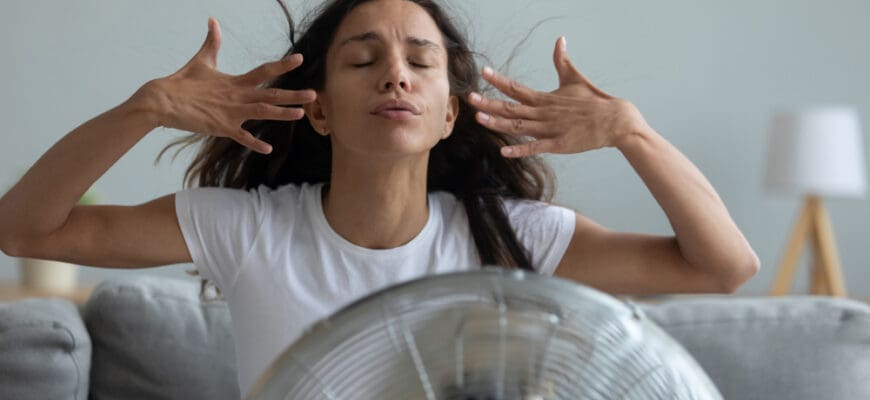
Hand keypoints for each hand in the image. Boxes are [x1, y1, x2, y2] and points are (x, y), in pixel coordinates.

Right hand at [129, 17, 315, 154]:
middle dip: (293, 94)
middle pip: (270, 94)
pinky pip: (242, 137)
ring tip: (301, 114)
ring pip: (262, 113)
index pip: (264, 70)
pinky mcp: (221, 127)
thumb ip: (212, 42)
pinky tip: (269, 149)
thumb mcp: (201, 60)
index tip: (300, 59)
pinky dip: (255, 143)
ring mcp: (231, 113)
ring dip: (282, 114)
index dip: (283, 65)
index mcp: (235, 81)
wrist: (162, 100)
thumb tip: (212, 20)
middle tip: (313, 94)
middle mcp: (237, 96)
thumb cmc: (182, 81)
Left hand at [467, 37, 652, 157]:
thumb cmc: (594, 100)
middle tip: (470, 98)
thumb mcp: (575, 78)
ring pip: (519, 126)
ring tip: (479, 119)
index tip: (484, 72)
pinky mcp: (559, 144)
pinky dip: (520, 149)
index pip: (517, 87)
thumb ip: (562, 61)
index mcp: (545, 97)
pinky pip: (536, 147)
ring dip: (498, 123)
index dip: (499, 80)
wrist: (615, 120)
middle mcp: (544, 112)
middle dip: (489, 102)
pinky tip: (504, 151)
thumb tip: (560, 40)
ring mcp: (551, 129)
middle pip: (511, 107)